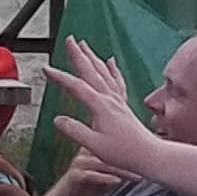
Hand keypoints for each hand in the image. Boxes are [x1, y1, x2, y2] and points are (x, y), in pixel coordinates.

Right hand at [46, 36, 156, 173]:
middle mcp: (110, 99)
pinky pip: (117, 81)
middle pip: (91, 71)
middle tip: (70, 39)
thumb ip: (74, 130)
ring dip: (92, 57)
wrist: (149, 155)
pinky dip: (112, 69)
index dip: (60, 76)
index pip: (76, 86)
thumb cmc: (124, 153)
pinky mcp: (123, 105)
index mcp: (101, 106)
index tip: (46, 68)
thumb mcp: (94, 144)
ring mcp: (118, 101)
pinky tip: (110, 62)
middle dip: (79, 54)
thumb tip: (58, 119)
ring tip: (85, 45)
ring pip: (103, 72)